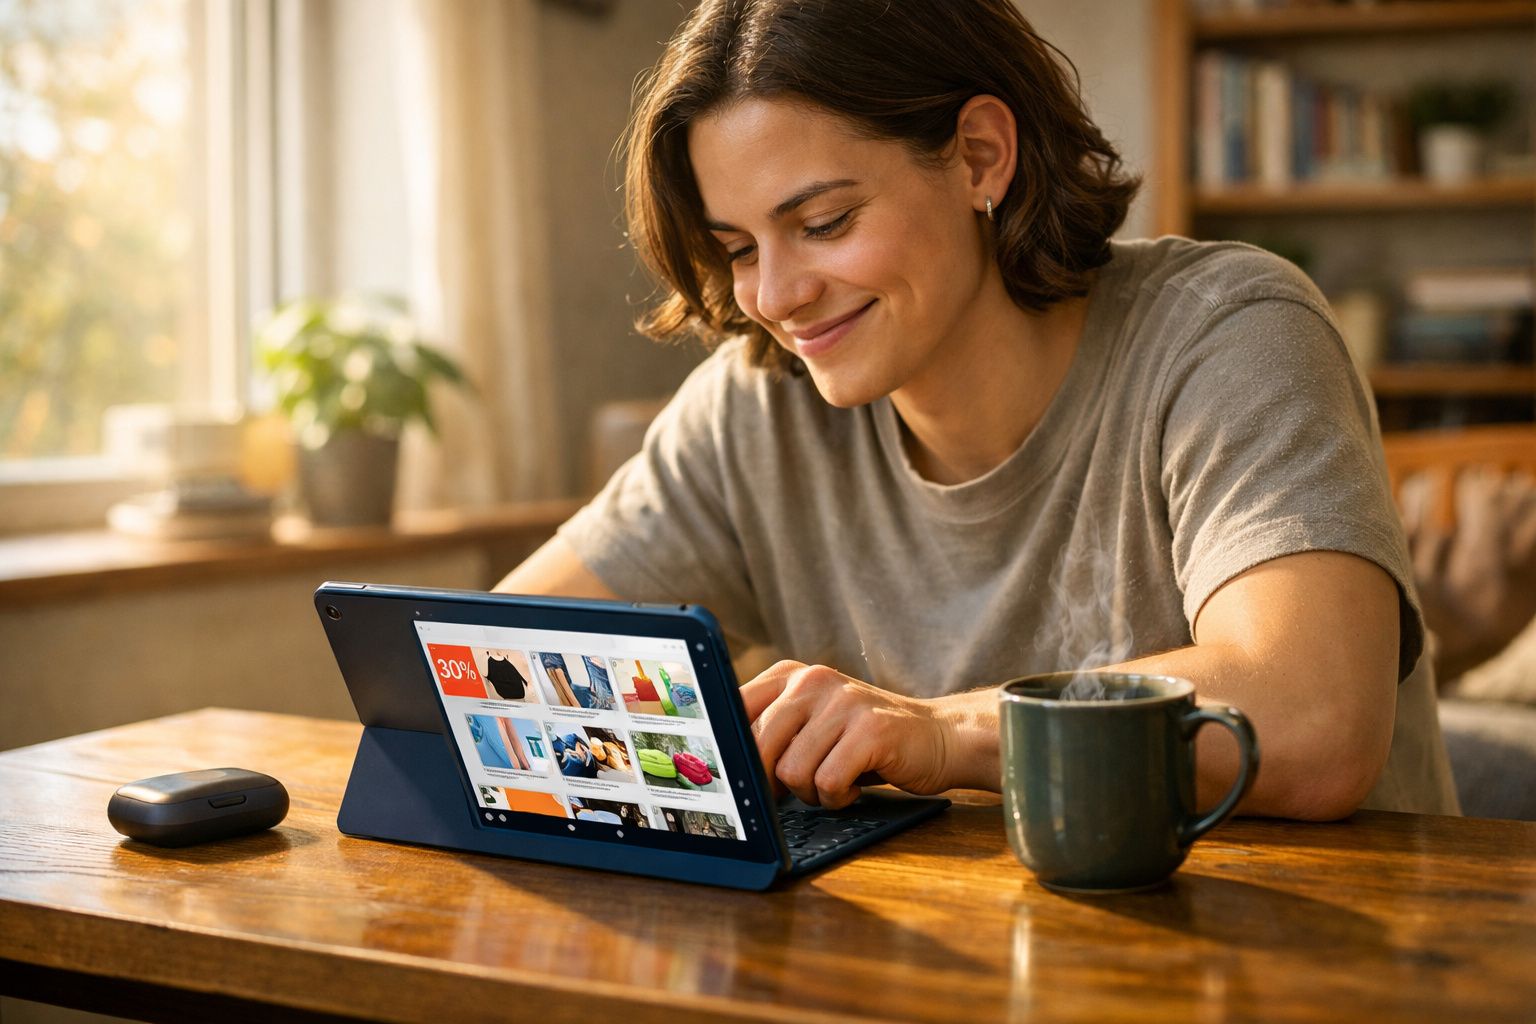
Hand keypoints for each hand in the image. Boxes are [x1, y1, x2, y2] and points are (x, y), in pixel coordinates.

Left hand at [740, 661, 952, 807]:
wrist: (938, 737)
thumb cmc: (863, 740)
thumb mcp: (812, 723)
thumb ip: (771, 732)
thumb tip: (725, 768)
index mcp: (790, 675)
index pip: (734, 711)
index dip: (730, 751)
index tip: (734, 777)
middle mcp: (813, 680)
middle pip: (758, 748)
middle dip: (773, 783)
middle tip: (801, 787)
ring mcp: (843, 702)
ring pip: (792, 772)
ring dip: (812, 793)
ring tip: (836, 780)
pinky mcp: (871, 728)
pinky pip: (828, 782)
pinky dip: (839, 796)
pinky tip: (857, 783)